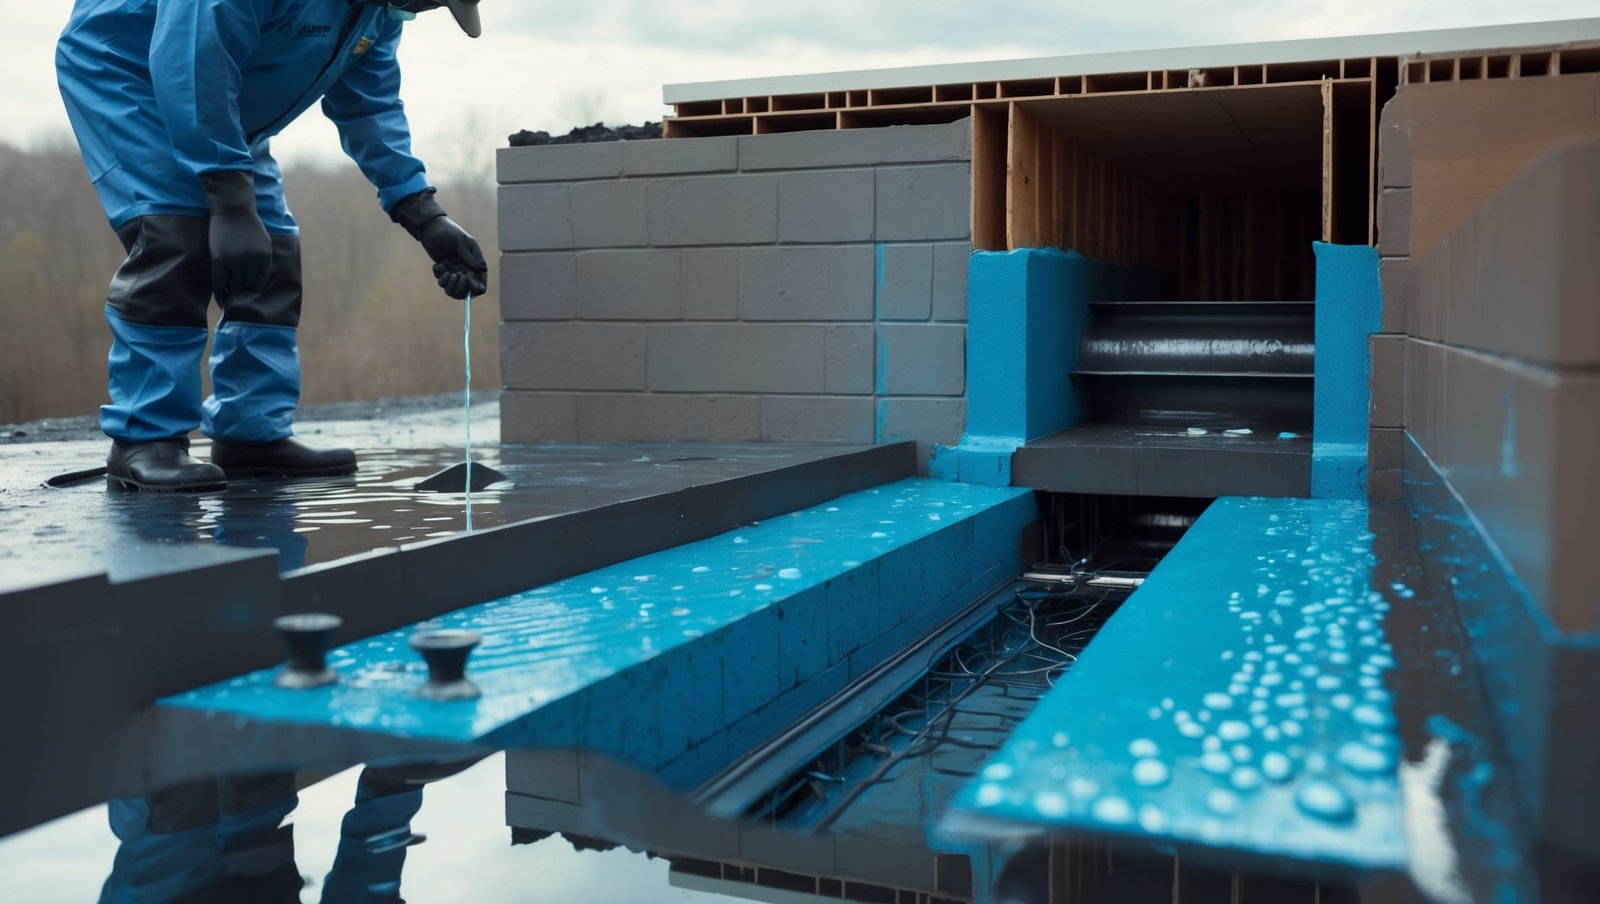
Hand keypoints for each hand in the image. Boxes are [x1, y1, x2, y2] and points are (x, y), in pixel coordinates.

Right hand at [200, 170, 272, 294]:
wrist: (233, 209)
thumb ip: (262, 261)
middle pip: (245, 286)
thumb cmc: (248, 225)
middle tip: (232, 295)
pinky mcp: (220, 259)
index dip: (251, 291)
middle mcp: (252, 262)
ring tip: (225, 293)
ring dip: (229, 290)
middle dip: (239, 290)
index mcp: (265, 259)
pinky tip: (219, 295)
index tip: (244, 295)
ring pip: (232, 285)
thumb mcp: (263, 243)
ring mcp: (236, 261)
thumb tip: (257, 283)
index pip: (259, 284)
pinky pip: (219, 282)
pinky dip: (219, 291)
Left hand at [418, 215, 488, 298]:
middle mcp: (466, 269)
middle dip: (461, 287)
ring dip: (450, 285)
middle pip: (467, 290)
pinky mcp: (444, 271)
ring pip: (454, 289)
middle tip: (455, 275)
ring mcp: (454, 271)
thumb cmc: (449, 231)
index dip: (477, 287)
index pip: (480, 281)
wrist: (430, 227)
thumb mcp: (461, 241)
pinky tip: (438, 265)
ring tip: (447, 272)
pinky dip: (440, 276)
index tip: (470, 283)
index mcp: (475, 263)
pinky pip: (443, 282)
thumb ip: (471, 256)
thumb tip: (482, 270)